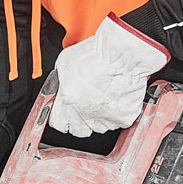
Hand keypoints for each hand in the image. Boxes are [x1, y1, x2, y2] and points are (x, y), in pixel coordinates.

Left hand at [49, 14, 168, 137]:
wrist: (122, 53)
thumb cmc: (97, 54)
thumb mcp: (64, 63)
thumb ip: (60, 83)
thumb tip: (59, 89)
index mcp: (68, 100)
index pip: (58, 123)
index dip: (62, 117)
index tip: (67, 112)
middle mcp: (85, 112)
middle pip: (79, 130)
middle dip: (81, 119)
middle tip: (87, 104)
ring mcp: (106, 118)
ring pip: (100, 127)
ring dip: (100, 116)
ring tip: (104, 96)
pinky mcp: (123, 117)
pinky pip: (118, 121)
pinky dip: (118, 113)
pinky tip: (116, 97)